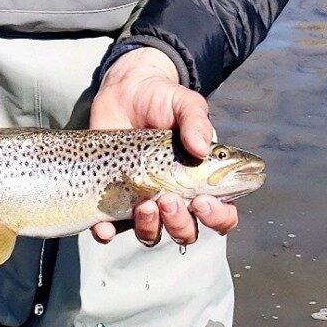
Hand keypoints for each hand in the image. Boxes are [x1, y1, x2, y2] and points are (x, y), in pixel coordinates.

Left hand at [87, 46, 239, 248]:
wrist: (124, 92)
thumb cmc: (163, 100)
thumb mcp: (184, 104)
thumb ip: (196, 122)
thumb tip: (201, 149)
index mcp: (200, 180)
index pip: (221, 214)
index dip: (218, 216)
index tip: (203, 200)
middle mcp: (175, 197)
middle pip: (186, 231)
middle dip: (180, 222)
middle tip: (169, 198)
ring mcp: (143, 200)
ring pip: (152, 234)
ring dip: (150, 227)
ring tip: (144, 203)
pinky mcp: (112, 199)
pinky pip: (109, 229)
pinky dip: (107, 232)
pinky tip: (104, 225)